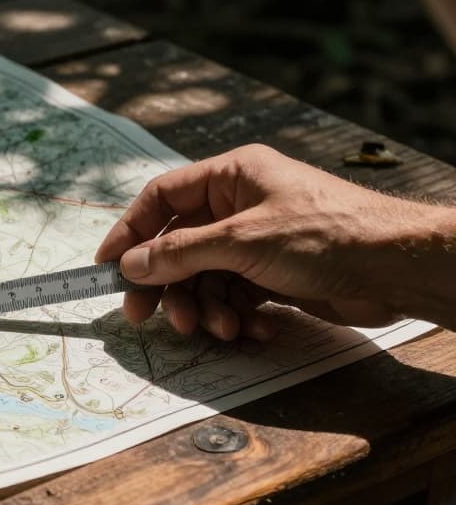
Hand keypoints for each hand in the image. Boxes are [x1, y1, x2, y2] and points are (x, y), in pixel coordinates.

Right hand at [94, 144, 455, 338]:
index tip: (107, 267)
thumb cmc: (327, 234)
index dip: (130, 232)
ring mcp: (257, 241)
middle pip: (179, 245)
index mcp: (232, 175)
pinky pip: (234, 295)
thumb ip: (181, 254)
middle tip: (147, 316)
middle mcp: (241, 204)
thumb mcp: (242, 240)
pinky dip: (235, 316)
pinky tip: (250, 329)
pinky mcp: (275, 275)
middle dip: (166, 284)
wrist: (397, 268)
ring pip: (205, 277)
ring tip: (216, 327)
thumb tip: (130, 265)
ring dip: (204, 306)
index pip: (162, 199)